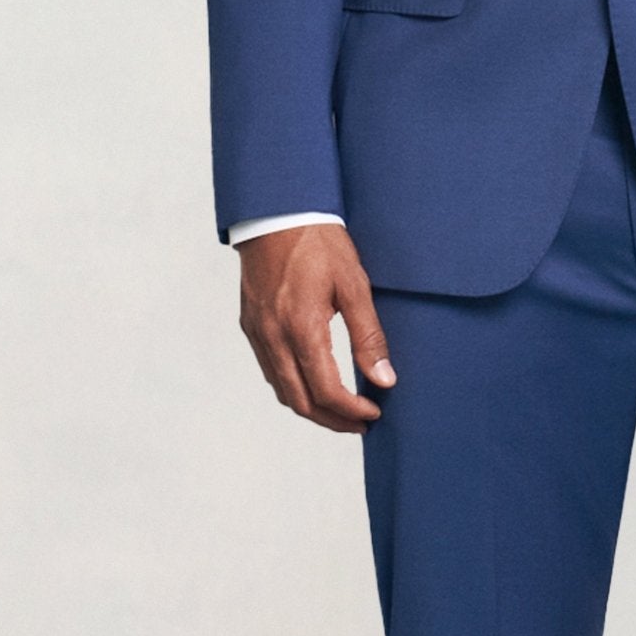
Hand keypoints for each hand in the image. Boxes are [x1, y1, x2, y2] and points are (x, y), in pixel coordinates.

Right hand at [236, 223, 395, 433]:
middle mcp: (273, 338)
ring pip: (282, 391)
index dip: (351, 411)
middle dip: (332, 420)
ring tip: (341, 409)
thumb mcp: (353, 284)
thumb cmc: (318, 242)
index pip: (326, 391)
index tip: (374, 412)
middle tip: (360, 423)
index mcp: (301, 328)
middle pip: (301, 402)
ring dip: (311, 408)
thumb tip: (384, 378)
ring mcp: (258, 333)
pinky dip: (292, 387)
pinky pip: (270, 370)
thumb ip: (368, 335)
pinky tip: (312, 382)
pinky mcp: (251, 325)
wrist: (276, 212)